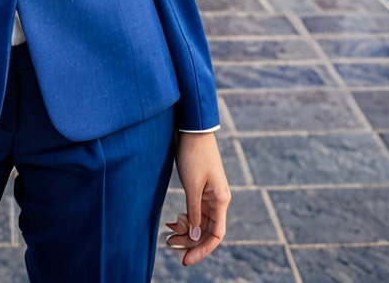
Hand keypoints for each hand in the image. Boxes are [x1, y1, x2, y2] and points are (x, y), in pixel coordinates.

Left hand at [165, 132, 230, 265]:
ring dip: (184, 230)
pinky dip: (184, 218)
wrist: (193, 129)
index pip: (215, 235)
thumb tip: (193, 237)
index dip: (202, 249)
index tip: (186, 259)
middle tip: (169, 247)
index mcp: (220, 200)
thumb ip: (193, 212)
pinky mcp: (201, 189)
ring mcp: (210, 195)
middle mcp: (218, 201)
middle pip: (206, 231)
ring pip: (199, 222)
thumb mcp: (192, 184)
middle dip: (189, 242)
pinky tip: (172, 221)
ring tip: (167, 235)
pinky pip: (195, 211)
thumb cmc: (194, 154)